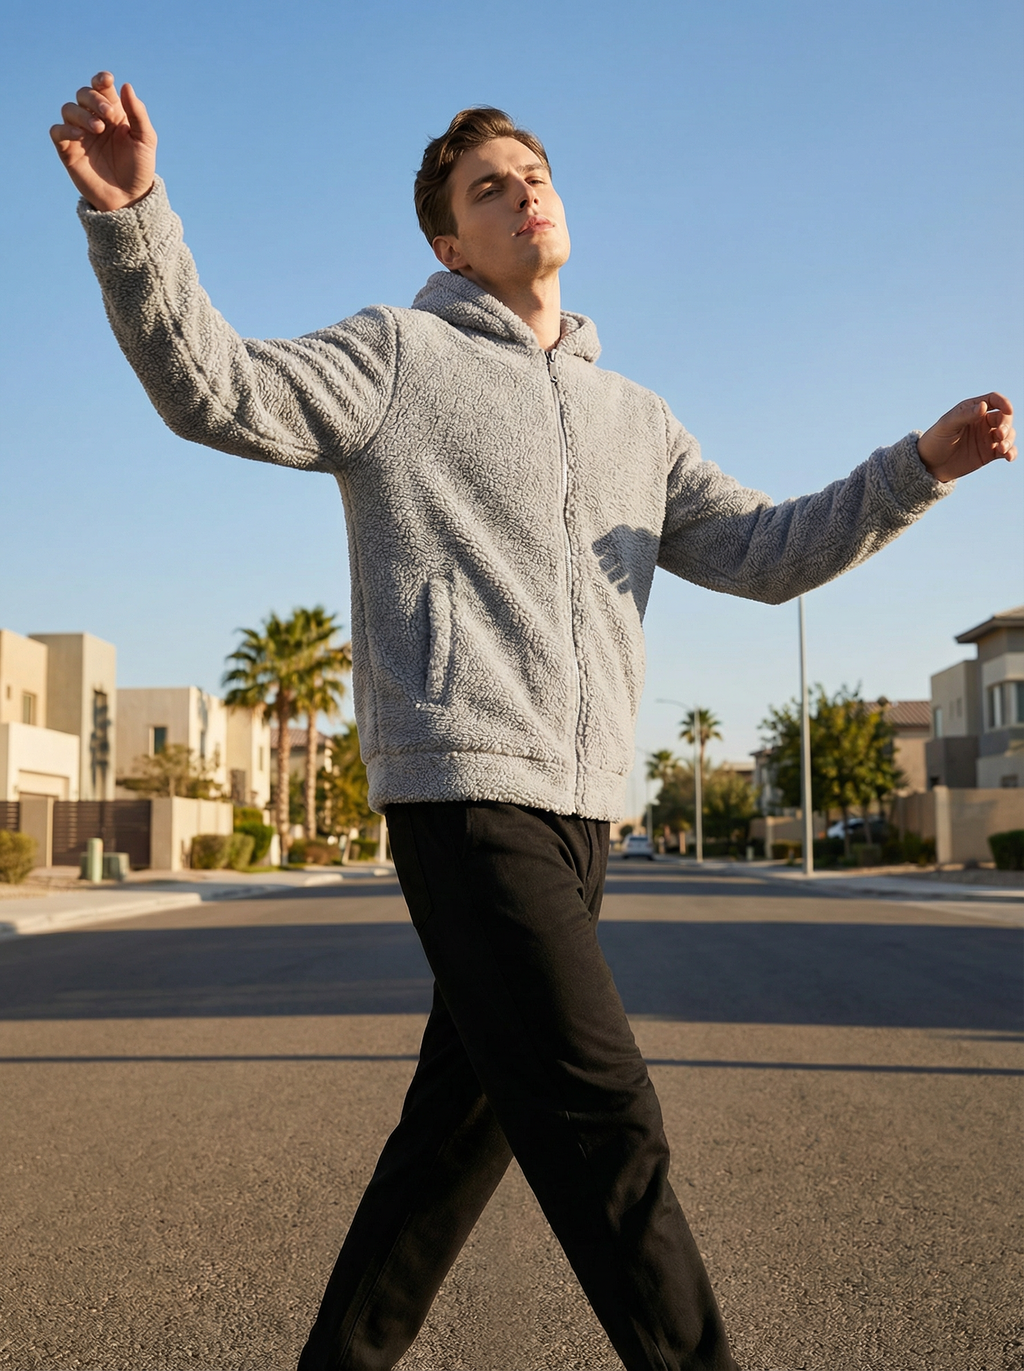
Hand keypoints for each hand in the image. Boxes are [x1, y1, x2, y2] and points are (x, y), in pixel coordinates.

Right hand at [50, 72, 155, 211]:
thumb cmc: (139, 168)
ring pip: (68, 109)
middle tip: (108, 116)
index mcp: (113, 113)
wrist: (129, 198)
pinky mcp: (68, 149)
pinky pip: (57, 131)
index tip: (106, 81)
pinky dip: (65, 128)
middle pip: (83, 94)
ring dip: (82, 114)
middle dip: (94, 99)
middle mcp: (94, 119)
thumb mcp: (145, 140)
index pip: (101, 87)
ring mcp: (80, 134)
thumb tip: (126, 85)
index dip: (100, 80)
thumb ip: (138, 113)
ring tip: (98, 128)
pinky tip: (80, 135)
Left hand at [917, 392, 1015, 482]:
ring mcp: (987, 437)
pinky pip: (1006, 450)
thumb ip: (965, 415)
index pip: (994, 400)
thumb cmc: (935, 441)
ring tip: (1001, 448)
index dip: (1004, 403)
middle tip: (999, 434)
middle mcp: (982, 422)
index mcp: (972, 410)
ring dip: (1009, 439)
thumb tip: (983, 406)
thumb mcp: (947, 425)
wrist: (930, 465)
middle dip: (1006, 424)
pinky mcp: (989, 453)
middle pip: (1004, 417)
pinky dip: (1011, 452)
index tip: (1008, 410)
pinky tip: (1008, 457)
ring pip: (1008, 433)